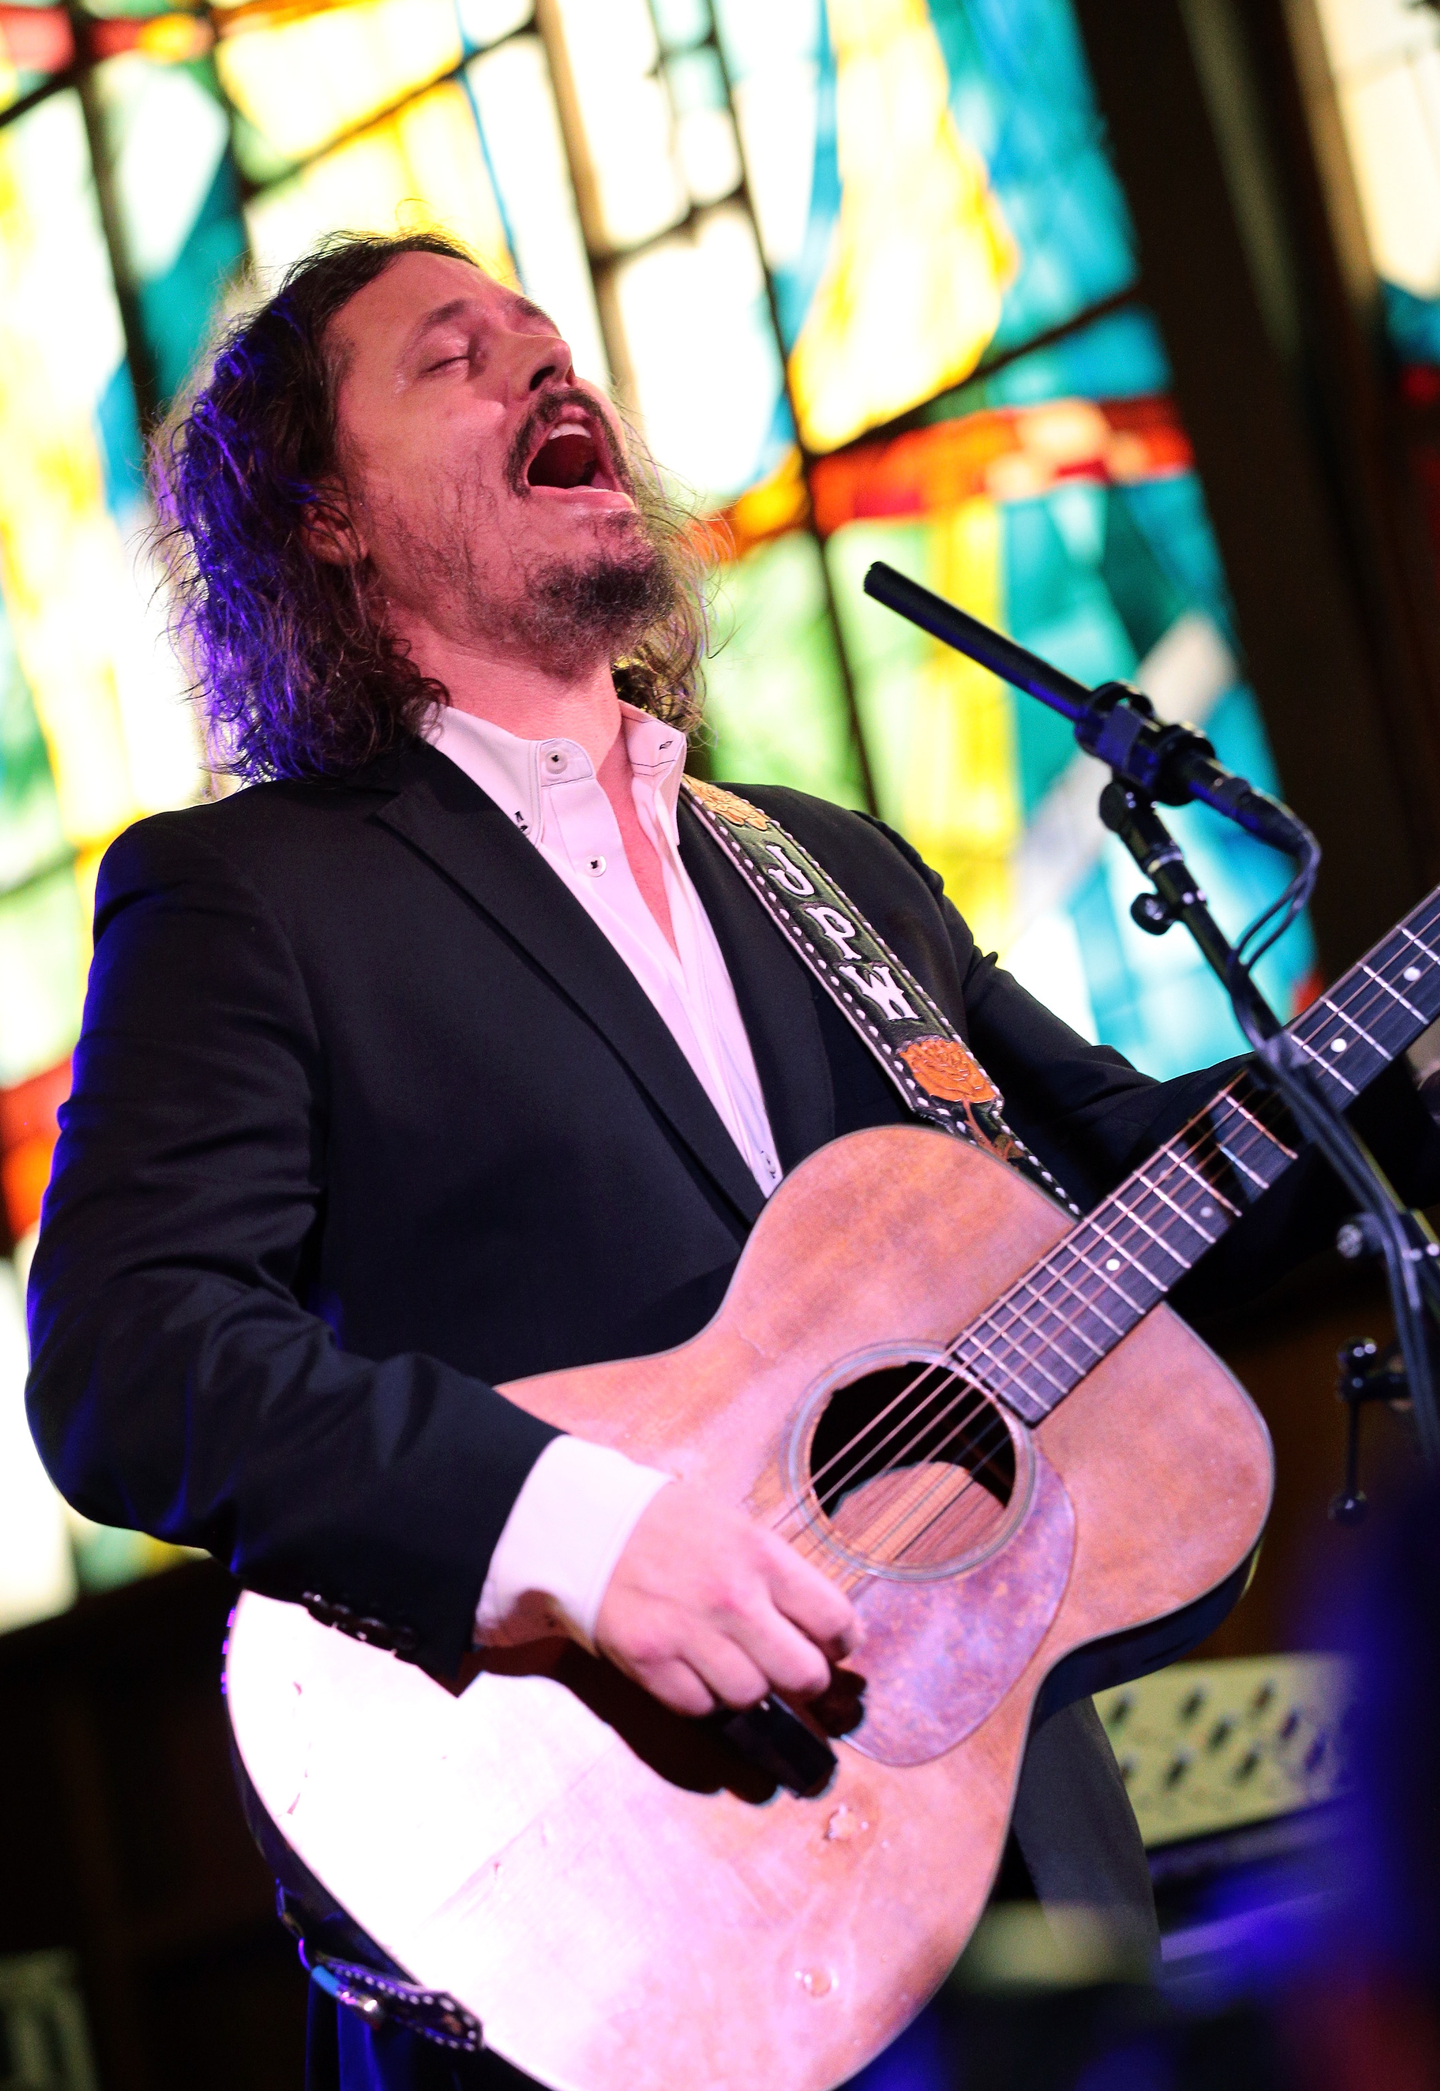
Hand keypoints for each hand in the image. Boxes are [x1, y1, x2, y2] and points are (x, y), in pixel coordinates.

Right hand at [593, 1480, 859, 1717]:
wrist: (585, 1525)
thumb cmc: (667, 1523)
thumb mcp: (734, 1526)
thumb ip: (776, 1573)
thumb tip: (822, 1625)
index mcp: (762, 1556)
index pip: (833, 1619)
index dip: (842, 1641)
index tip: (834, 1646)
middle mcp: (733, 1599)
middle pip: (804, 1674)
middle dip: (806, 1680)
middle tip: (794, 1672)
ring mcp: (690, 1635)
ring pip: (752, 1696)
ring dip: (750, 1688)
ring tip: (735, 1665)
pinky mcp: (651, 1664)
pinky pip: (700, 1708)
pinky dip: (704, 1698)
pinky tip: (695, 1670)